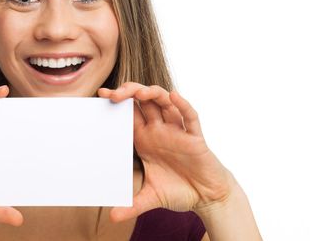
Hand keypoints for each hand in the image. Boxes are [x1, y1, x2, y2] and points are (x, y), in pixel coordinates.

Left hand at [98, 83, 235, 221]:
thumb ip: (132, 205)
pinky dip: (182, 105)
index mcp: (146, 139)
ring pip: (164, 103)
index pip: (129, 114)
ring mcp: (177, 131)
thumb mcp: (151, 197)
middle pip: (143, 102)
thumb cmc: (179, 190)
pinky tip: (173, 97)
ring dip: (152, 94)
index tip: (101, 95)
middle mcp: (160, 131)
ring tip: (138, 93)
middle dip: (129, 93)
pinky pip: (189, 117)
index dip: (117, 102)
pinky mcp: (195, 138)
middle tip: (113, 94)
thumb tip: (112, 217)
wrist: (207, 198)